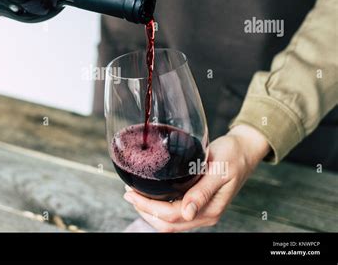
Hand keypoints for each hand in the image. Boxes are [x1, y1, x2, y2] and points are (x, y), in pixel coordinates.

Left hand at [123, 124, 270, 231]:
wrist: (245, 150)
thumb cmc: (234, 156)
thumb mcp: (219, 170)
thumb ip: (203, 191)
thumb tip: (187, 213)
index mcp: (210, 210)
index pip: (171, 216)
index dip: (148, 207)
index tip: (132, 193)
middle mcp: (204, 214)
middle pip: (167, 224)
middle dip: (144, 211)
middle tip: (128, 193)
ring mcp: (200, 210)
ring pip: (169, 221)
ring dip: (150, 210)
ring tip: (134, 193)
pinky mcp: (198, 202)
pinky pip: (174, 212)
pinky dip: (158, 206)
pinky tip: (149, 193)